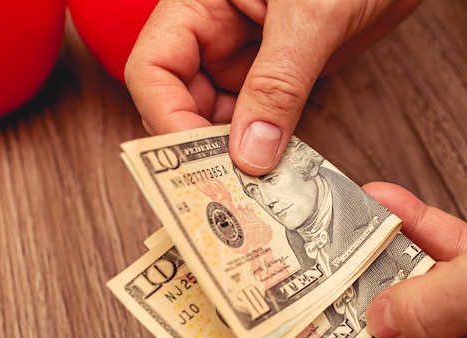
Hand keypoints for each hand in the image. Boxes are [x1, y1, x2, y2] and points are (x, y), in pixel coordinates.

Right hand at [125, 0, 422, 174]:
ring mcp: (246, 57)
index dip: (166, 118)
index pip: (154, 69)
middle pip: (180, 101)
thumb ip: (278, 83)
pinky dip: (263, 148)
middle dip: (200, 146)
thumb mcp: (312, 15)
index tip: (198, 161)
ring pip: (218, 118)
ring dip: (232, 154)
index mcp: (201, 4)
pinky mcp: (278, 76)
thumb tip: (250, 153)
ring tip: (252, 189)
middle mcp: (214, 33)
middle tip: (226, 188)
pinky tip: (276, 170)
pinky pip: (258, 120)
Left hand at [339, 177, 466, 337]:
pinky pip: (453, 255)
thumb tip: (381, 320)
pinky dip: (420, 230)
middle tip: (328, 273)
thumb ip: (441, 304)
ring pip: (427, 289)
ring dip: (387, 255)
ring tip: (352, 228)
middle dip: (365, 300)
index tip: (322, 331)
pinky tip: (392, 206)